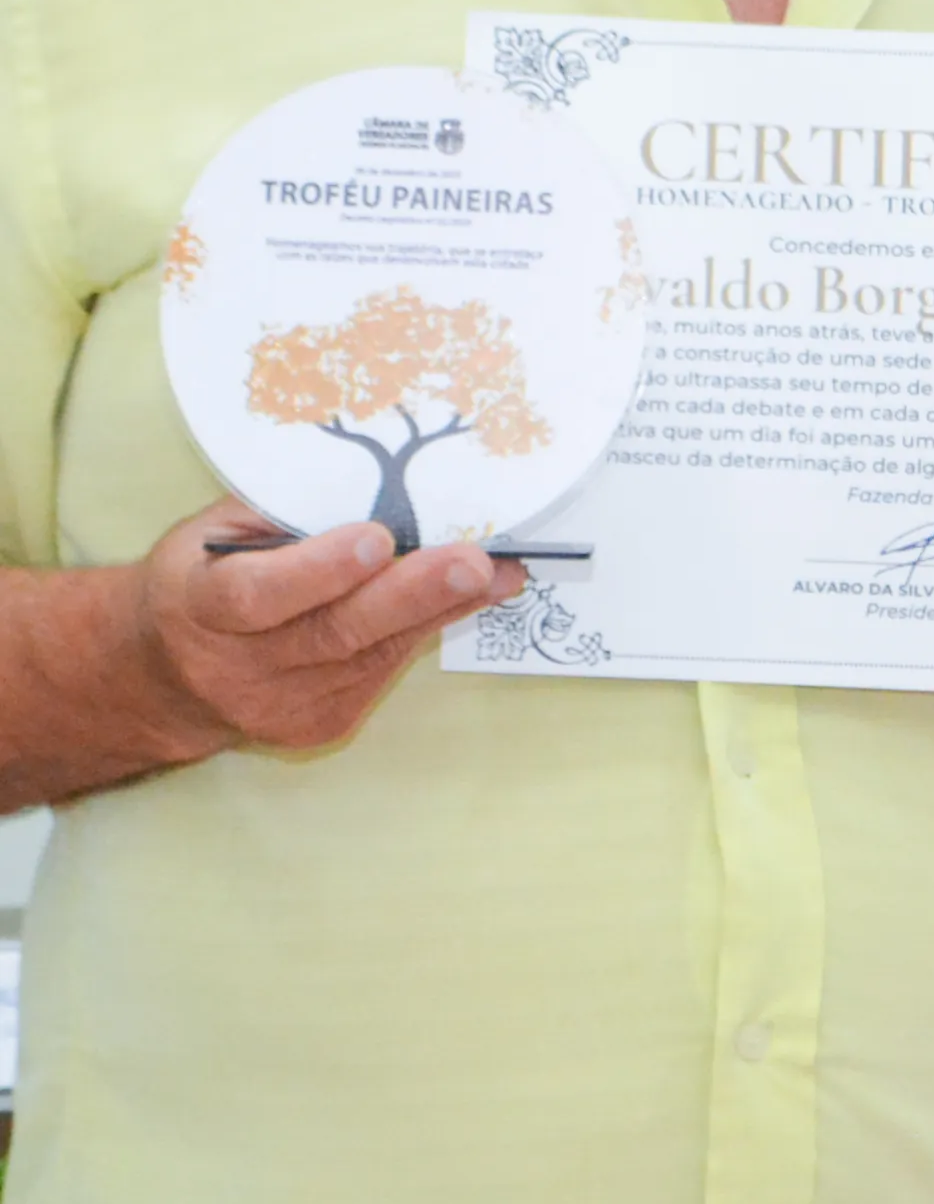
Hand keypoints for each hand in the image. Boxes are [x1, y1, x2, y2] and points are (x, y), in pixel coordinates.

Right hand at [132, 498, 523, 760]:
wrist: (164, 677)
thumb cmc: (201, 579)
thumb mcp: (214, 534)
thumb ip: (281, 513)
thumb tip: (373, 479)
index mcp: (200, 607)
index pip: (257, 596)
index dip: (318, 570)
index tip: (375, 539)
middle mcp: (240, 667)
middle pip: (334, 633)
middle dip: (412, 594)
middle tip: (474, 561)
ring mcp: (283, 706)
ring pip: (373, 653)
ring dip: (441, 608)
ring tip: (499, 571)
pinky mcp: (322, 725)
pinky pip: (384, 669)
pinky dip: (425, 627)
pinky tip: (464, 596)